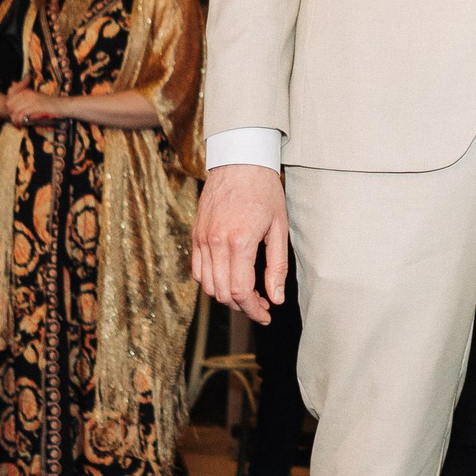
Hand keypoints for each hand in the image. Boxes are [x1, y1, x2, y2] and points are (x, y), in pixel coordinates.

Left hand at [3, 81, 62, 127]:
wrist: (62, 106)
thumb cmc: (49, 104)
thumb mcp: (36, 98)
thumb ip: (24, 99)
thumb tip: (16, 99)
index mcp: (26, 91)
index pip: (10, 98)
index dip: (9, 108)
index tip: (13, 114)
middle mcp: (27, 94)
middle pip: (10, 104)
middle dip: (11, 114)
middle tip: (16, 121)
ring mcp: (31, 100)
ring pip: (15, 111)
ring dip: (15, 119)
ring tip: (19, 124)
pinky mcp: (35, 107)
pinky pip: (22, 115)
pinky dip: (21, 121)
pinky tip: (23, 125)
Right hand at [192, 162, 290, 324]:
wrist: (240, 160)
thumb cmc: (265, 191)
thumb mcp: (279, 228)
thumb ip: (277, 266)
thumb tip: (275, 298)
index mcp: (239, 241)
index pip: (241, 291)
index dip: (254, 310)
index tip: (267, 315)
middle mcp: (215, 242)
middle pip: (222, 293)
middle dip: (243, 307)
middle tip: (261, 306)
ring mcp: (202, 238)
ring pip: (207, 285)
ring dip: (226, 297)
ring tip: (247, 294)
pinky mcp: (196, 234)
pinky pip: (198, 269)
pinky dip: (211, 282)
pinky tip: (229, 278)